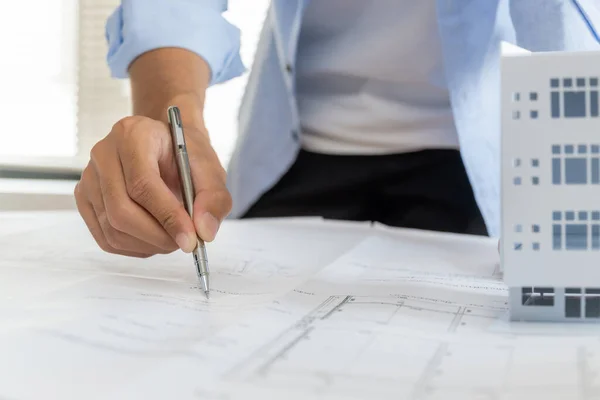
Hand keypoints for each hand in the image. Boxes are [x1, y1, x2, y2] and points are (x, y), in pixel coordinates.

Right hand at [74, 116, 230, 257]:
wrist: (166, 148)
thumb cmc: (185, 156)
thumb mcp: (211, 170)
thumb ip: (214, 199)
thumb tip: (204, 232)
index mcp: (133, 134)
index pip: (142, 184)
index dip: (167, 217)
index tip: (191, 239)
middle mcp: (104, 153)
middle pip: (121, 211)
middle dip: (158, 236)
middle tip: (186, 242)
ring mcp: (89, 177)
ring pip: (112, 229)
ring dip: (148, 244)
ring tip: (173, 237)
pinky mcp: (85, 199)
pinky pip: (106, 238)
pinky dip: (135, 248)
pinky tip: (154, 238)